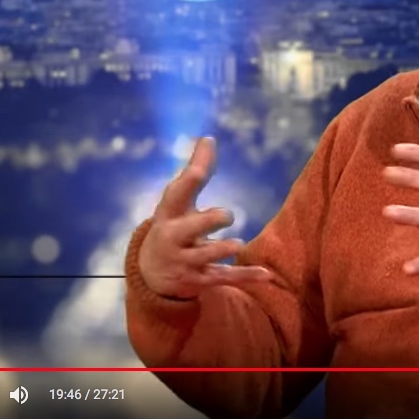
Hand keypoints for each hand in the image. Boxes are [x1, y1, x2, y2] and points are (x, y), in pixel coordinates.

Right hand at [138, 137, 271, 298]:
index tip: (197, 171)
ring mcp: (186, 261)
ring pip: (208, 255)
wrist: (151, 275)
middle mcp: (174, 238)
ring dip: (224, 248)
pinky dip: (246, 276)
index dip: (187, 183)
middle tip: (226, 215)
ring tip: (237, 244)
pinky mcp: (200, 280)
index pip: (176, 196)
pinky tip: (267, 274)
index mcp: (169, 214)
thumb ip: (195, 171)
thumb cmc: (173, 225)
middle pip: (191, 227)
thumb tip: (209, 138)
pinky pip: (225, 277)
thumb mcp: (179, 202)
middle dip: (209, 220)